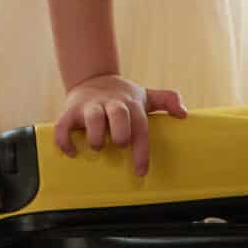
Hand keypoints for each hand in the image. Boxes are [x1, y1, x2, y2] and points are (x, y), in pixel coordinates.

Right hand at [53, 75, 187, 176]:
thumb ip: (167, 100)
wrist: (92, 77)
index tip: (141, 171)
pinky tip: (72, 152)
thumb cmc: (122, 96)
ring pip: (92, 118)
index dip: (141, 150)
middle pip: (118, 115)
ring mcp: (90, 106)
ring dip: (95, 135)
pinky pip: (63, 126)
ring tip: (97, 146)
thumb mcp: (146, 95)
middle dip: (121, 132)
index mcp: (130, 104)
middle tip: (120, 144)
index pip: (140, 126)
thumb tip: (184, 114)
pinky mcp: (70, 110)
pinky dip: (65, 140)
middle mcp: (110, 104)